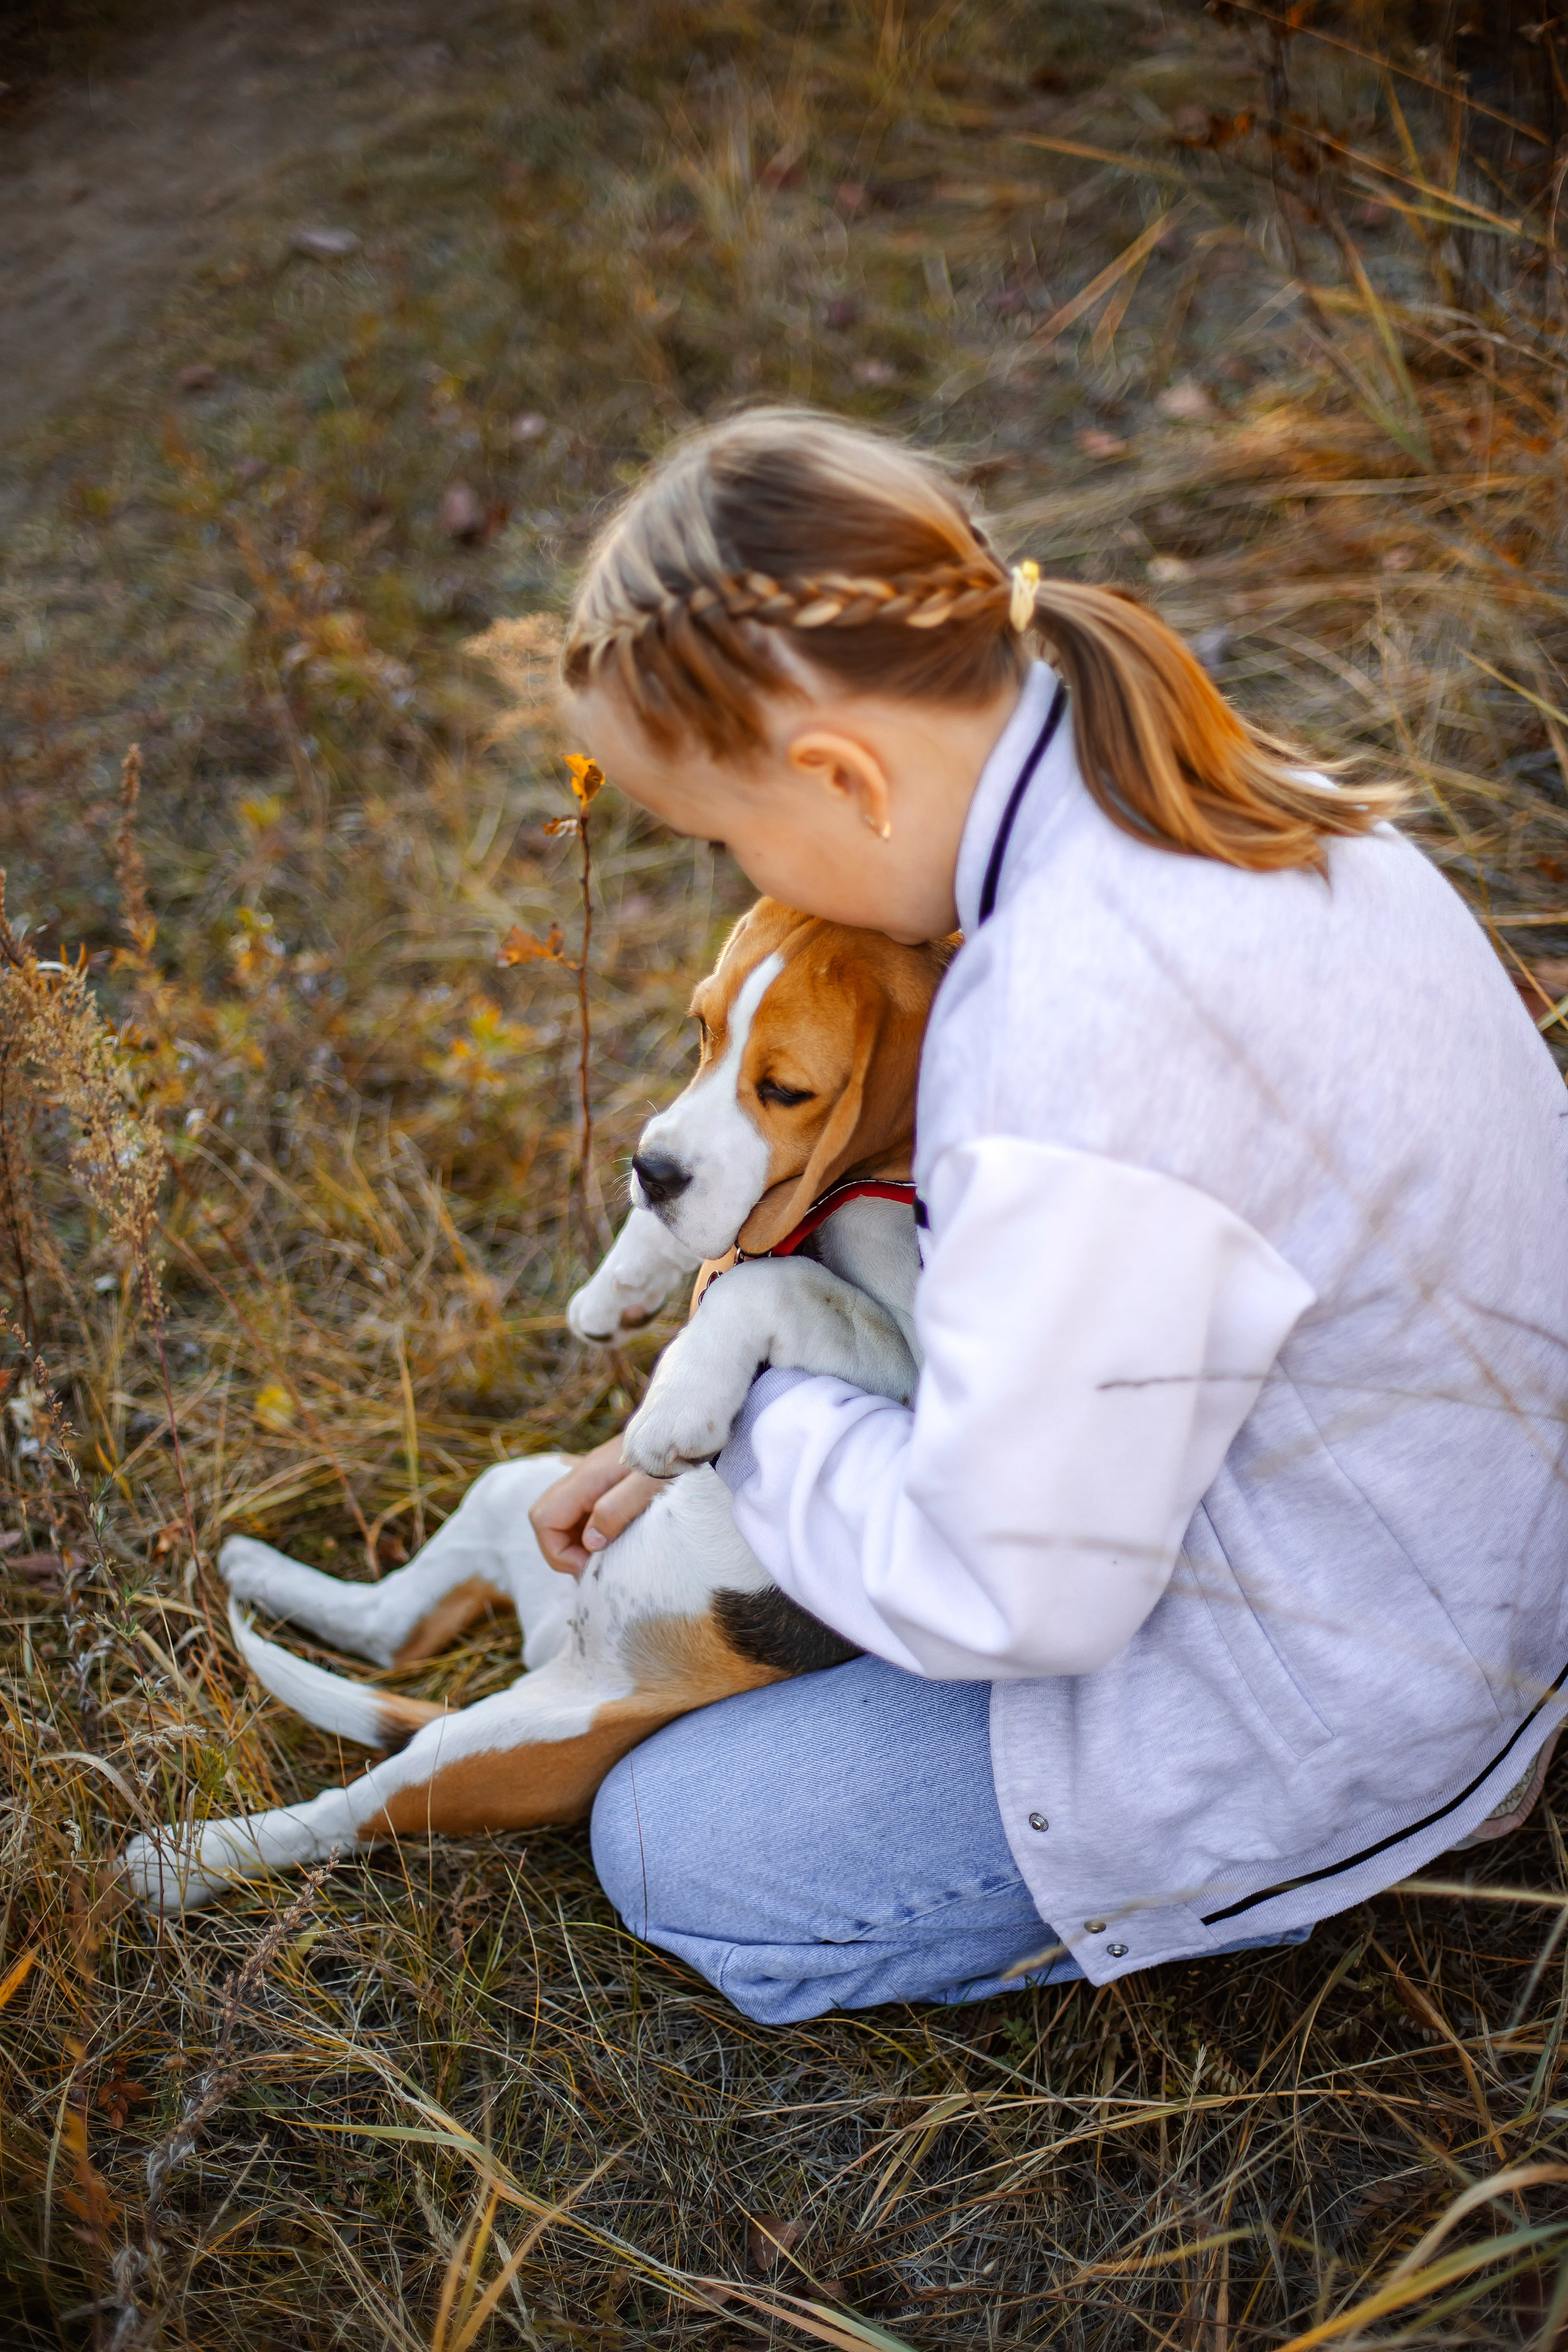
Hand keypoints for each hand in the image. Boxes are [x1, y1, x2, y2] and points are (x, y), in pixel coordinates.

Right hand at [528, 1438, 668, 1576]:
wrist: (690, 1425)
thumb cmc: (676, 1457)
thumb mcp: (650, 1486)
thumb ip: (616, 1511)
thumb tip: (590, 1543)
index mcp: (587, 1477)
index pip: (543, 1519)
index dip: (558, 1552)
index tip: (592, 1565)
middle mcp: (583, 1475)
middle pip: (546, 1518)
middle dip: (562, 1549)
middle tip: (596, 1565)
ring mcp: (593, 1477)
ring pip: (562, 1516)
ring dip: (576, 1542)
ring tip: (607, 1557)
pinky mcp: (606, 1481)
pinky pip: (582, 1510)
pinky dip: (589, 1531)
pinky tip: (616, 1539)